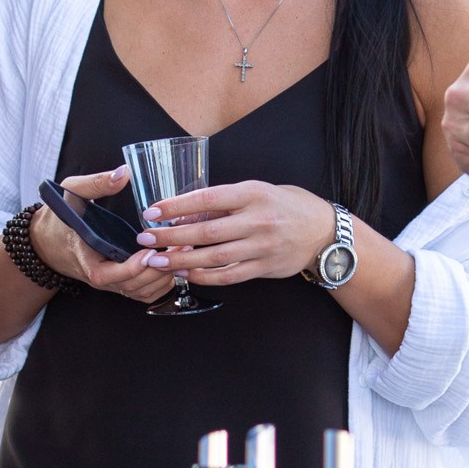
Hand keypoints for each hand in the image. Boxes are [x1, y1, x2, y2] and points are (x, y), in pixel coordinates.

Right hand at [31, 168, 178, 302]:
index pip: (105, 274)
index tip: (149, 252)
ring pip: (140, 292)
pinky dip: (161, 283)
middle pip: (130, 286)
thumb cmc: (59, 217)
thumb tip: (124, 173)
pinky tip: (175, 263)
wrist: (48, 242)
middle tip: (180, 246)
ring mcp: (111, 282)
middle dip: (157, 270)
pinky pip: (143, 293)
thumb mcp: (71, 193)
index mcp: (84, 256)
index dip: (129, 268)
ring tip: (183, 251)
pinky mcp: (119, 283)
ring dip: (163, 277)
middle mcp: (98, 275)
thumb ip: (96, 184)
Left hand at [137, 179, 334, 286]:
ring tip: (157, 260)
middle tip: (145, 239)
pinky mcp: (264, 268)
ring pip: (214, 257)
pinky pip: (228, 275)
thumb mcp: (257, 191)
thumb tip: (185, 212)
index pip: (207, 198)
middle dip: (170, 236)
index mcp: (253, 193)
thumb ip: (225, 202)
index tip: (152, 211)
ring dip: (181, 260)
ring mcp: (261, 246)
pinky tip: (185, 274)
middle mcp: (257, 220)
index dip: (176, 206)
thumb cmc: (285, 206)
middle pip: (206, 231)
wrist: (323, 231)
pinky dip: (204, 276)